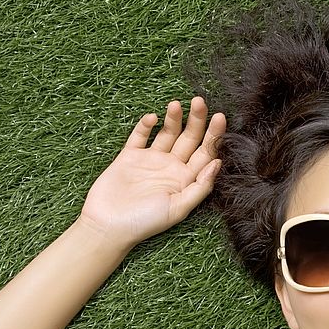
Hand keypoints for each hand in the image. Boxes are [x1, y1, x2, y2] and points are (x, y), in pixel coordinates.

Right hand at [79, 96, 226, 248]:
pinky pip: (139, 137)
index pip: (206, 154)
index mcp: (187, 180)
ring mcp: (151, 160)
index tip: (220, 118)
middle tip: (200, 101)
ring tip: (176, 104)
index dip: (214, 136)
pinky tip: (152, 118)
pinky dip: (145, 126)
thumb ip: (200, 187)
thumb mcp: (179, 208)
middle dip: (196, 120)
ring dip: (173, 119)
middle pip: (189, 139)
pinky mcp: (129, 156)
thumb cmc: (146, 222)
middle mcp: (172, 168)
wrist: (108, 226)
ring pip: (167, 133)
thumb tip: (218, 164)